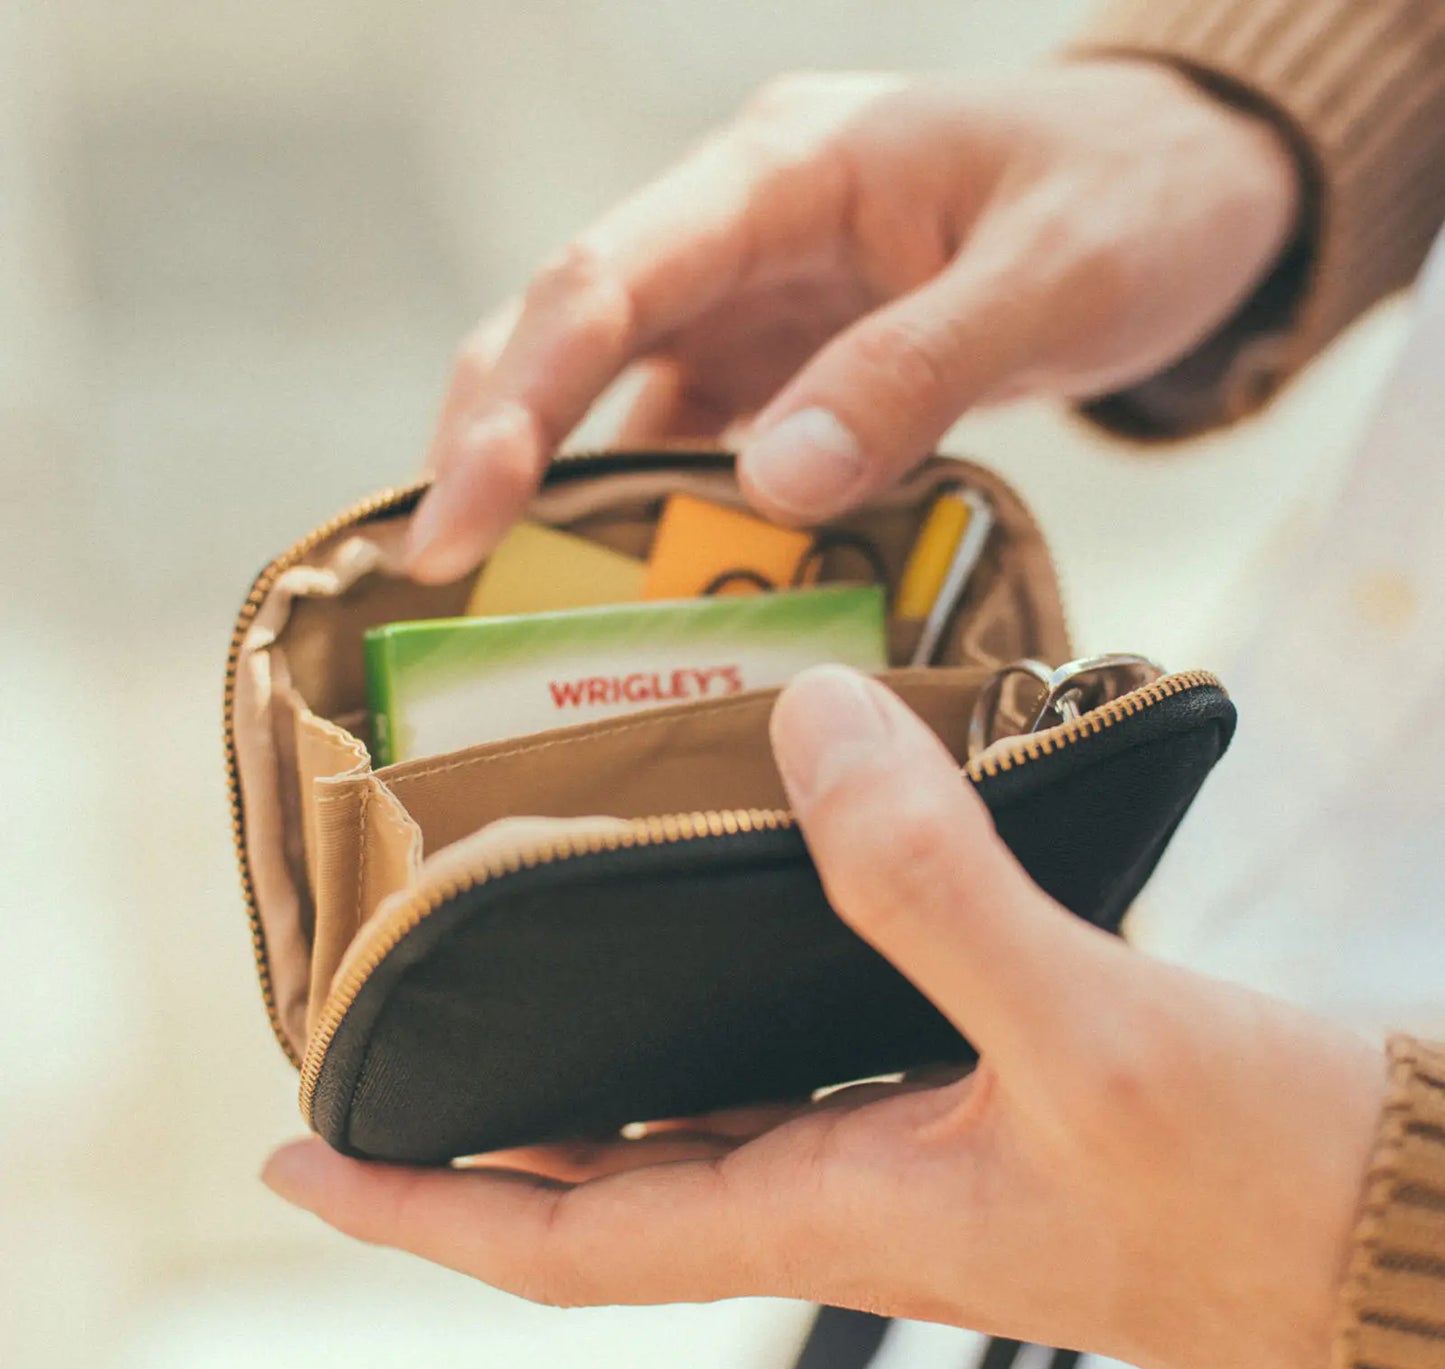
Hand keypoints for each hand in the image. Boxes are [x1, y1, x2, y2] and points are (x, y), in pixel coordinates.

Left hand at [265, 666, 1383, 1368]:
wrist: (1403, 1245)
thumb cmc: (1262, 1192)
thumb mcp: (1086, 1034)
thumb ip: (932, 887)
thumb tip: (806, 733)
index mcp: (826, 1212)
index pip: (556, 1239)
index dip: (414, 1209)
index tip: (293, 1151)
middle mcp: (845, 1188)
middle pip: (607, 1170)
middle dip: (485, 1117)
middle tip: (398, 1017)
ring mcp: (912, 1148)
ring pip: (707, 1100)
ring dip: (610, 1044)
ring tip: (542, 940)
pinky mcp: (982, 1097)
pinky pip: (816, 1040)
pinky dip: (753, 981)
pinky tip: (761, 897)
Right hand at [406, 61, 1299, 581]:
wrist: (1191, 189)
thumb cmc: (1133, 200)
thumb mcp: (1049, 274)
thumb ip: (914, 370)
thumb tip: (773, 487)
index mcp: (779, 172)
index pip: (602, 281)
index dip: (513, 402)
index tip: (458, 520)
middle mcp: (742, 232)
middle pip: (570, 335)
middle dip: (493, 450)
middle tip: (444, 577)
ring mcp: (760, 301)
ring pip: (618, 397)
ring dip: (569, 498)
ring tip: (519, 612)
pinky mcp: (790, 363)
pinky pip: (697, 444)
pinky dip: (665, 518)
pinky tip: (647, 597)